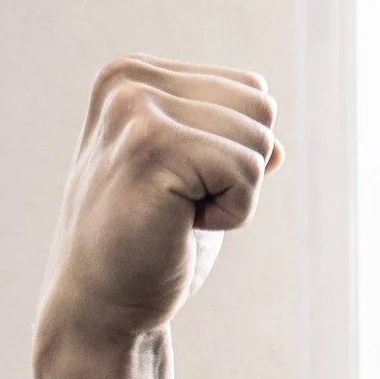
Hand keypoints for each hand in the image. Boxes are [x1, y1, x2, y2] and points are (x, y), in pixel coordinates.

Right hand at [35, 58, 282, 369]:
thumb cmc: (151, 241)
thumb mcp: (190, 174)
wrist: (103, 304)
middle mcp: (128, 81)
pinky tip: (181, 226)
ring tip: (177, 214)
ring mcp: (135, 110)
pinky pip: (247, 171)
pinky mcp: (151, 147)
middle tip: (181, 204)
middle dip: (241, 169)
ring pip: (259, 140)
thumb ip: (224, 140)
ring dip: (236, 193)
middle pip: (261, 109)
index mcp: (134, 74)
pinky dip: (232, 213)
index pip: (251, 91)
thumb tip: (276, 148)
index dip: (236, 152)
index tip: (181, 184)